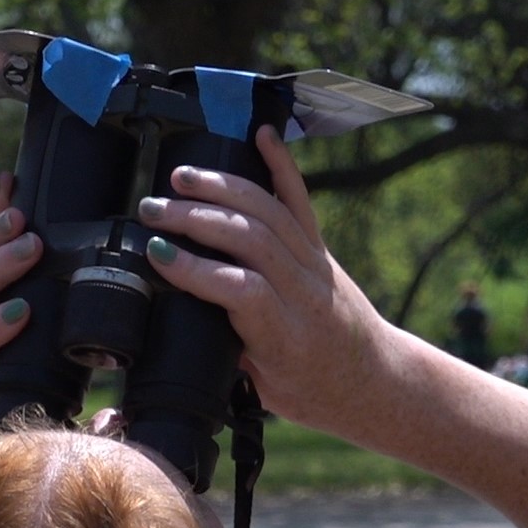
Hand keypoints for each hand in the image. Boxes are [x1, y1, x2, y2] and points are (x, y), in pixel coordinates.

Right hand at [136, 127, 394, 430]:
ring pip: (267, 212)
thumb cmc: (315, 392)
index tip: (156, 253)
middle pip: (249, 238)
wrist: (375, 381)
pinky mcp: (322, 249)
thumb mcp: (262, 387)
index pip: (238, 288)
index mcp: (285, 336)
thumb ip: (226, 348)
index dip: (194, 268)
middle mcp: (304, 292)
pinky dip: (281, 164)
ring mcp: (316, 264)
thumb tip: (182, 309)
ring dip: (220, 189)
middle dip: (195, 217)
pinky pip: (300, 201)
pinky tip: (261, 135)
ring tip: (180, 178)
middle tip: (152, 210)